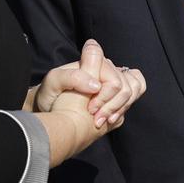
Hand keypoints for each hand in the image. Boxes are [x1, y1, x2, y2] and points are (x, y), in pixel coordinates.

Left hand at [31, 40, 146, 127]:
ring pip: (133, 90)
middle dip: (111, 106)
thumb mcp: (54, 82)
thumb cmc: (50, 94)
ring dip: (120, 108)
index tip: (89, 109)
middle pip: (126, 88)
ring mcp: (113, 80)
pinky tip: (110, 119)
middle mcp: (106, 69)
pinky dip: (125, 107)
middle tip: (94, 117)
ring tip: (101, 120)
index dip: (105, 96)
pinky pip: (134, 95)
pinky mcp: (116, 94)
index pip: (114, 81)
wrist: (49, 109)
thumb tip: (96, 85)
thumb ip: (73, 77)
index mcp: (94, 62)